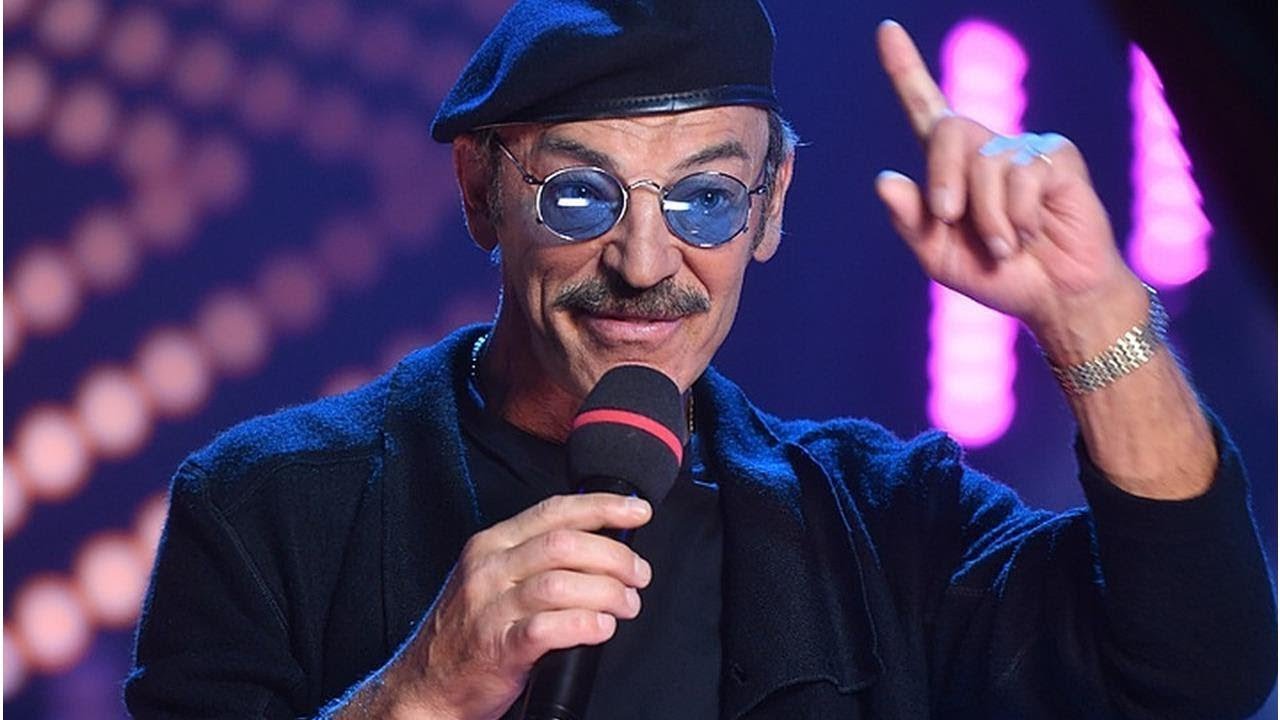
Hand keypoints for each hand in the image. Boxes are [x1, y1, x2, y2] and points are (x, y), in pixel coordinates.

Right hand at [385, 494, 652, 719]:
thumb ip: (536, 558)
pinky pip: (548, 628)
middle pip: (565, 544)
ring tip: (626, 605)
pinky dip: (584, 624)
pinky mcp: (498, 648)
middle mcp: (489, 570)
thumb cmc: (470, 632)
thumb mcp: (493, 578)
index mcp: (492, 545)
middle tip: (638, 576)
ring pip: (561, 583)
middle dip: (614, 556)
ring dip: (607, 592)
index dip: (603, 507)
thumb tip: (600, 546)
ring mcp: (491, 609)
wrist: (427, 686)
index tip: (638, 511)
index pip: (554, 511)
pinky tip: (602, 628)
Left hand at [873, 20, 1147, 360]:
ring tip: (1004, 245)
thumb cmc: (997, 275)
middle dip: (943, 180)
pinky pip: (1023, 177)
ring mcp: (1024, 150)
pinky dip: (1017, 217)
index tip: (886, 31)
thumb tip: (884, 179)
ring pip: (986, 163)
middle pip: (949, 128)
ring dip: (987, 218)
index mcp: (951, 166)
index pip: (925, 107)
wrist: (1053, 299)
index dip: (905, 69)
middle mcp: (987, 148)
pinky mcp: (1057, 159)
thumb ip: (911, 220)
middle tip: (949, 220)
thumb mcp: (938, 255)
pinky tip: (1031, 232)